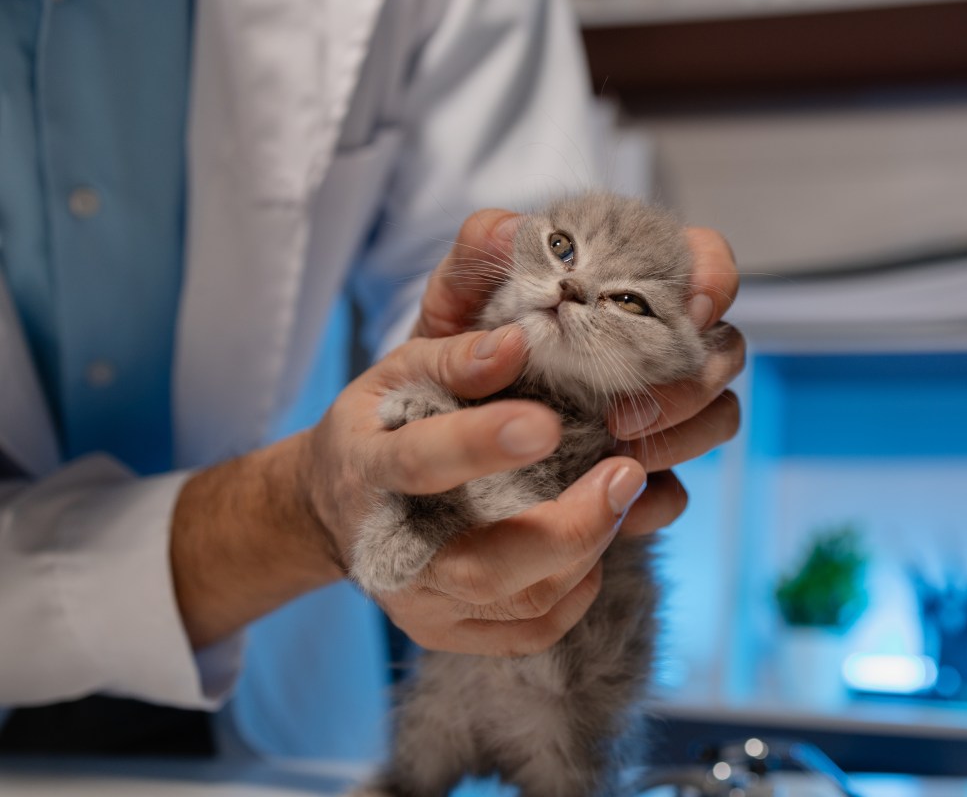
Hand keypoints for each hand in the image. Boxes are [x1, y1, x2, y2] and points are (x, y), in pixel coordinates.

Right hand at [300, 323, 652, 655]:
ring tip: (619, 497)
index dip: (481, 446)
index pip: (421, 465)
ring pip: (520, 603)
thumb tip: (518, 344)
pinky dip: (576, 593)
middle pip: (485, 568)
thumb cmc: (378, 425)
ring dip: (586, 551)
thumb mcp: (396, 373)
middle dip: (570, 526)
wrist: (330, 506)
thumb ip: (455, 359)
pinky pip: (529, 632)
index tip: (549, 425)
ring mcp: (418, 605)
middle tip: (626, 474)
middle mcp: (388, 553)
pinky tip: (592, 546)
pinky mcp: (445, 633)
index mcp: (366, 471)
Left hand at [416, 210, 744, 477]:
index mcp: (629, 288)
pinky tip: (612, 498)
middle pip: (725, 349)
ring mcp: (659, 411)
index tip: (686, 308)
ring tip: (614, 442)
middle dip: (691, 378)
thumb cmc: (456, 349)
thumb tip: (517, 232)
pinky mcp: (640, 474)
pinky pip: (677, 492)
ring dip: (682, 432)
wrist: (429, 431)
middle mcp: (657, 347)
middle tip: (625, 402)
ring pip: (718, 416)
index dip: (713, 278)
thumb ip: (481, 248)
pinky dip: (653, 497)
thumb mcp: (455, 295)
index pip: (705, 263)